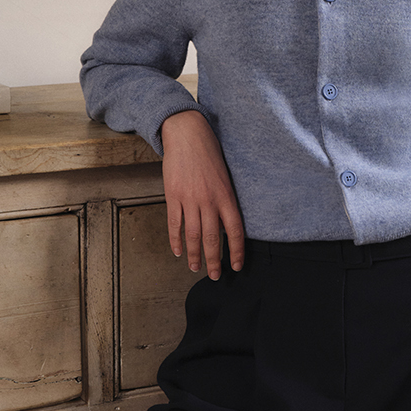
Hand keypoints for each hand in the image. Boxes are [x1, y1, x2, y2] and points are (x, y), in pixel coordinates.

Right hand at [160, 110, 244, 279]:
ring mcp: (190, 199)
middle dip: (214, 261)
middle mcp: (209, 201)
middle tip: (213, 276)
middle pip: (213, 239)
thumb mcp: (225, 177)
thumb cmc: (209, 153)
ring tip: (195, 268)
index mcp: (226, 196)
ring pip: (193, 236)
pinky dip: (176, 241)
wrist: (188, 134)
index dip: (236, 252)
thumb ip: (225, 200)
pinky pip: (175, 224)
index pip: (235, 231)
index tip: (236, 267)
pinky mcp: (173, 196)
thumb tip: (225, 225)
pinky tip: (178, 251)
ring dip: (195, 255)